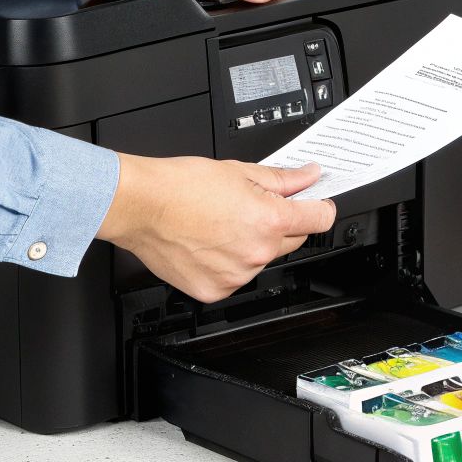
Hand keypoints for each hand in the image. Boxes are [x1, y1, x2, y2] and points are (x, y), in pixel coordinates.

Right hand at [96, 155, 335, 302]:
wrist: (140, 205)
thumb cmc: (180, 186)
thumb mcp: (239, 172)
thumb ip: (282, 179)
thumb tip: (307, 177)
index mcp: (270, 221)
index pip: (320, 219)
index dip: (321, 207)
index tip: (317, 204)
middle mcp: (257, 253)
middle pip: (292, 239)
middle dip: (281, 223)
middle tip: (252, 207)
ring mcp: (237, 276)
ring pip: (261, 259)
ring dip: (252, 244)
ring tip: (221, 224)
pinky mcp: (215, 290)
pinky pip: (236, 277)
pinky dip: (228, 263)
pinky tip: (209, 243)